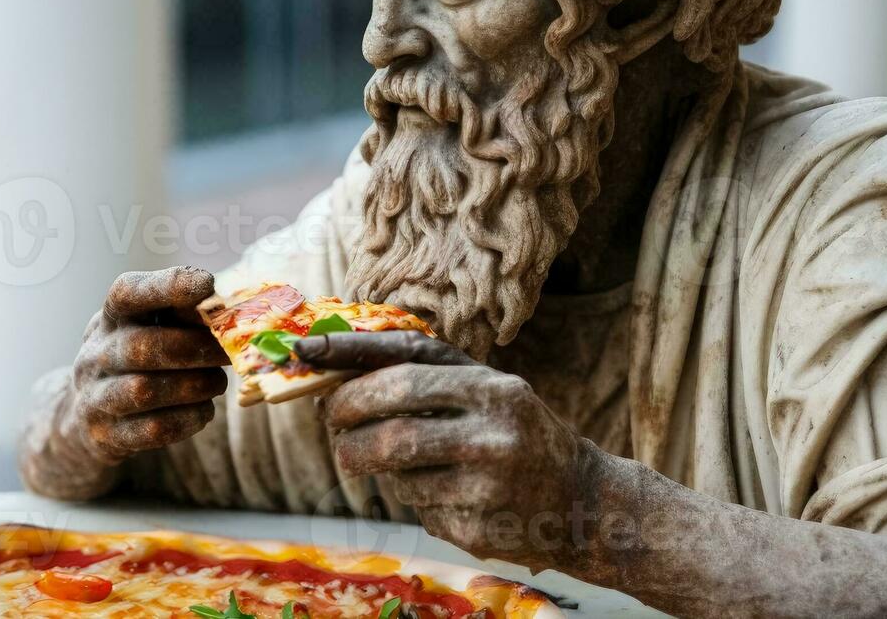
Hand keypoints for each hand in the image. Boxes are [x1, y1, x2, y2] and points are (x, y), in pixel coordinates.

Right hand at [63, 267, 229, 463]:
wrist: (88, 414)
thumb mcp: (145, 327)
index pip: (128, 293)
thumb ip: (181, 314)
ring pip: (144, 390)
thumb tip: (234, 306)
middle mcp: (97, 353)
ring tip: (217, 382)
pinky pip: (152, 429)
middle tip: (228, 351)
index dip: (166, 287)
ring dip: (193, 386)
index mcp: (111, 317)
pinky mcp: (107, 434)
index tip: (206, 285)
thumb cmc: (135, 358)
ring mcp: (96, 395)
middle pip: (142, 347)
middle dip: (194, 348)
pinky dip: (187, 419)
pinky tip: (204, 410)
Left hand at [296, 331, 592, 569]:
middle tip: (333, 425)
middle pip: (391, 430)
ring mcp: (487, 488)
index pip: (403, 369)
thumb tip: (333, 368)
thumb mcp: (482, 386)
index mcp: (493, 389)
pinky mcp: (478, 530)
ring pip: (397, 473)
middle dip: (347, 425)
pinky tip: (446, 490)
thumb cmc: (513, 429)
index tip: (305, 356)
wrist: (580, 500)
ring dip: (380, 464)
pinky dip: (414, 496)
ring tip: (399, 456)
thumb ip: (419, 371)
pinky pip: (417, 509)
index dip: (348, 362)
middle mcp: (494, 436)